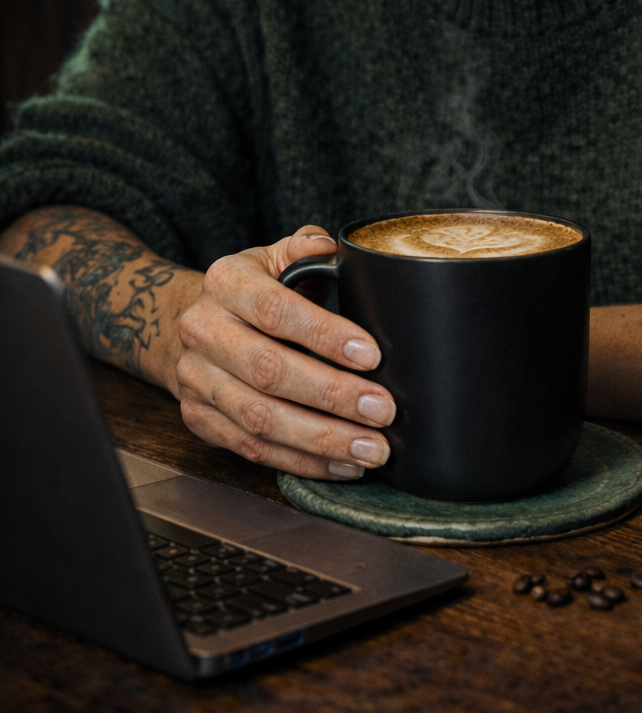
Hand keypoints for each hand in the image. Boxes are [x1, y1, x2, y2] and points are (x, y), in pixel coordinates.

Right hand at [174, 226, 394, 478]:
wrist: (188, 325)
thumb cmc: (251, 292)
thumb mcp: (273, 257)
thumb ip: (306, 248)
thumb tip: (334, 249)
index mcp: (226, 282)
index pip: (275, 310)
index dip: (325, 335)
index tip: (371, 355)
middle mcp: (203, 330)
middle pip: (269, 371)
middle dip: (333, 396)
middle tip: (383, 411)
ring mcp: (196, 379)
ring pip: (260, 419)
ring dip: (322, 439)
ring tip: (371, 448)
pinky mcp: (199, 419)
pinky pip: (253, 449)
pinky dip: (302, 461)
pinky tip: (343, 463)